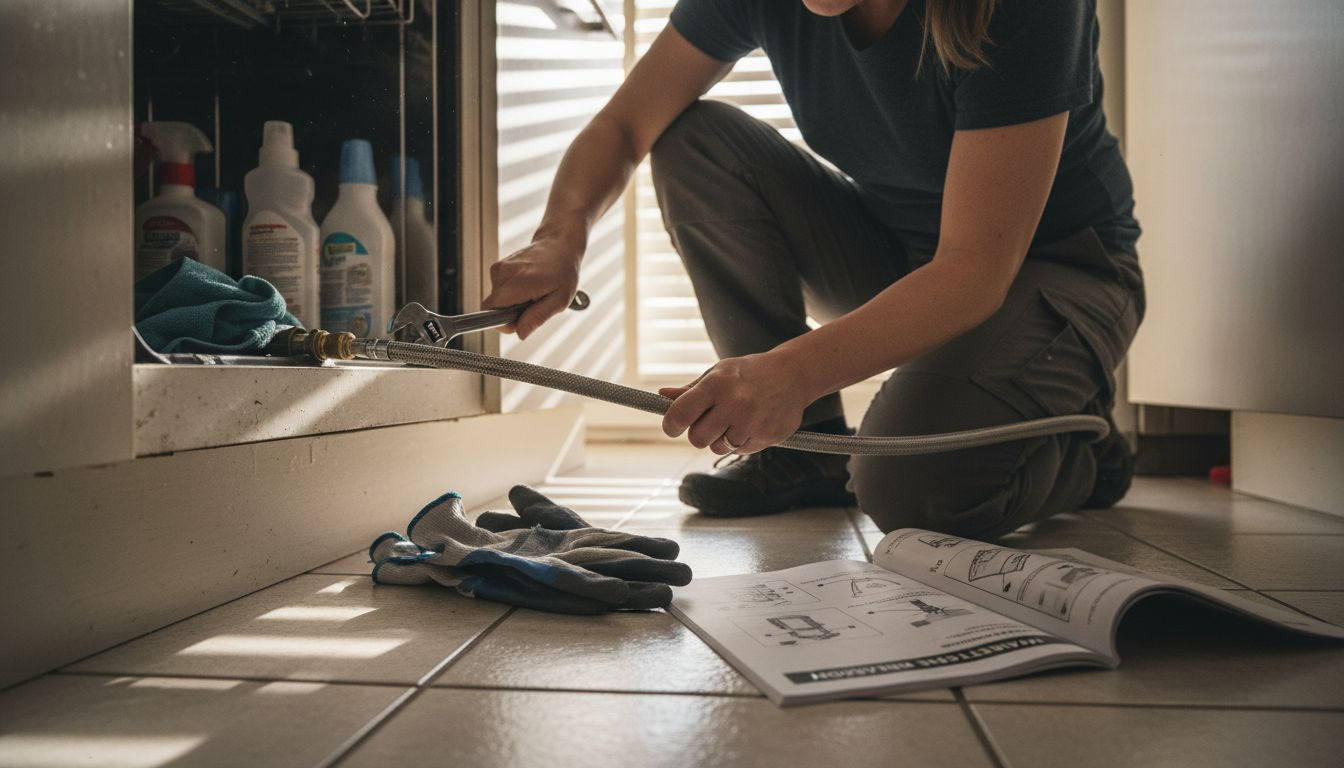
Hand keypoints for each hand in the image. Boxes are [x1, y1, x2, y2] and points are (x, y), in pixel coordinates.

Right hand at [482, 232, 582, 339]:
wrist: (560, 245)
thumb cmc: (563, 272)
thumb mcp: (560, 300)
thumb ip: (538, 317)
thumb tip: (520, 333)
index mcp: (520, 281)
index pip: (491, 309)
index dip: (502, 321)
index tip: (519, 320)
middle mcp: (506, 272)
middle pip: (492, 306)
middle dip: (509, 313)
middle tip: (532, 305)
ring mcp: (500, 267)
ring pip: (494, 299)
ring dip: (510, 302)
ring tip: (531, 292)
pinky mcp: (498, 266)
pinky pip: (497, 290)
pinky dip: (509, 293)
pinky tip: (525, 285)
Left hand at [659, 351, 815, 454]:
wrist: (794, 374)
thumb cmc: (749, 373)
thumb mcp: (719, 372)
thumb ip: (691, 389)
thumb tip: (662, 396)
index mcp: (717, 384)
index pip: (680, 413)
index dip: (670, 424)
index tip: (672, 427)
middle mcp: (734, 403)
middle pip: (697, 439)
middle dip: (698, 434)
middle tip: (709, 422)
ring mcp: (752, 422)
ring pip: (718, 448)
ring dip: (721, 439)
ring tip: (736, 419)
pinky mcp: (767, 436)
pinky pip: (740, 451)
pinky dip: (741, 441)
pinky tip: (752, 423)